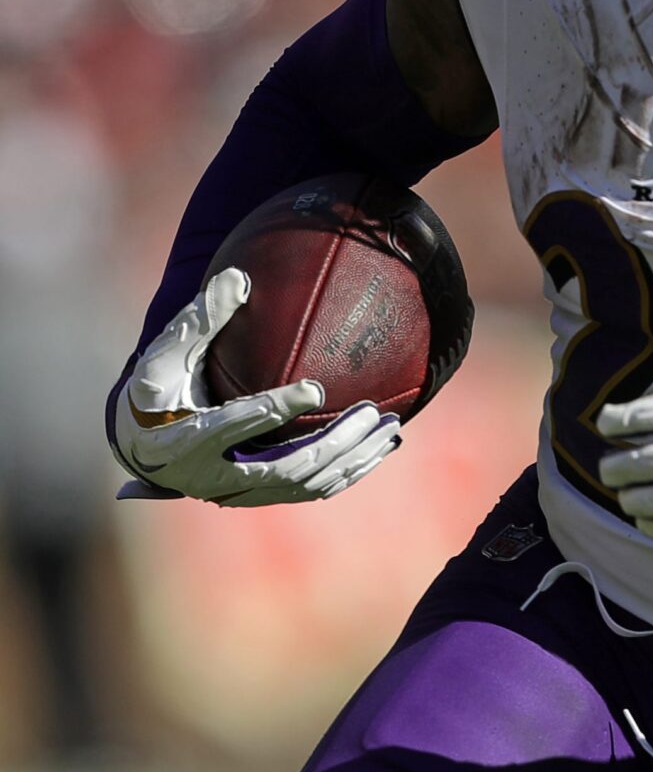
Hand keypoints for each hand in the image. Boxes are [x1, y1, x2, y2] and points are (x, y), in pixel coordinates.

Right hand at [112, 268, 402, 506]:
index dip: (274, 410)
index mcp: (182, 440)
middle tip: (372, 412)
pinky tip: (381, 447)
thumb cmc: (156, 391)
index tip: (315, 388)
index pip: (232, 425)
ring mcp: (240, 492)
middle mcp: (213, 476)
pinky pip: (312, 489)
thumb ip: (201, 319)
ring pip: (305, 484)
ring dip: (352, 458)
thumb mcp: (165, 355)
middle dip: (334, 442)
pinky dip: (349, 470)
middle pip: (284, 468)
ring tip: (390, 428)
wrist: (143, 443)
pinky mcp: (261, 495)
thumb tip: (237, 277)